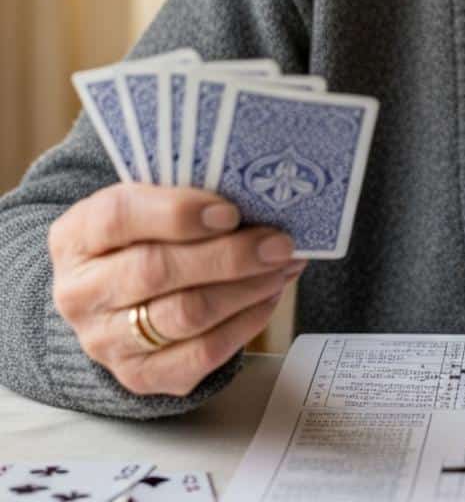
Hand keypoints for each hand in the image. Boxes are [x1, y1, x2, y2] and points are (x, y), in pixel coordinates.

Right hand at [48, 182, 305, 396]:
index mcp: (76, 236)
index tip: (231, 211)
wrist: (116, 294)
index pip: (118, 218)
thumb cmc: (144, 234)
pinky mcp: (139, 376)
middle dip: (229, 255)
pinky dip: (245, 323)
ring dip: (245, 289)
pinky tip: (267, 297)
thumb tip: (258, 198)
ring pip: (185, 315)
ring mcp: (105, 341)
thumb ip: (187, 195)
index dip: (177, 214)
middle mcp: (80, 292)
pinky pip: (200, 355)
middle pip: (156, 271)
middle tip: (278, 242)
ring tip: (281, 266)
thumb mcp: (148, 201)